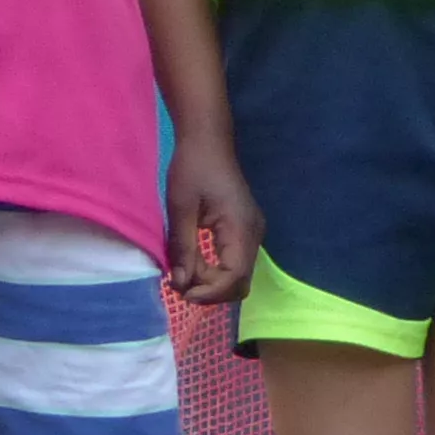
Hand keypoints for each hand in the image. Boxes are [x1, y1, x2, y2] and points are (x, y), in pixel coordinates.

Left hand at [164, 132, 261, 305]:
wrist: (207, 140)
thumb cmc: (192, 168)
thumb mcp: (181, 209)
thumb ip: (183, 248)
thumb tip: (180, 284)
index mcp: (241, 228)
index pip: (234, 276)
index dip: (210, 293)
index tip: (182, 294)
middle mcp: (254, 234)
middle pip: (241, 282)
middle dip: (211, 291)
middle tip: (180, 285)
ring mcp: (252, 233)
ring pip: (238, 275)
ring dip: (211, 282)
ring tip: (183, 272)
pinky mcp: (245, 231)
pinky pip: (235, 262)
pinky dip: (216, 270)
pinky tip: (194, 263)